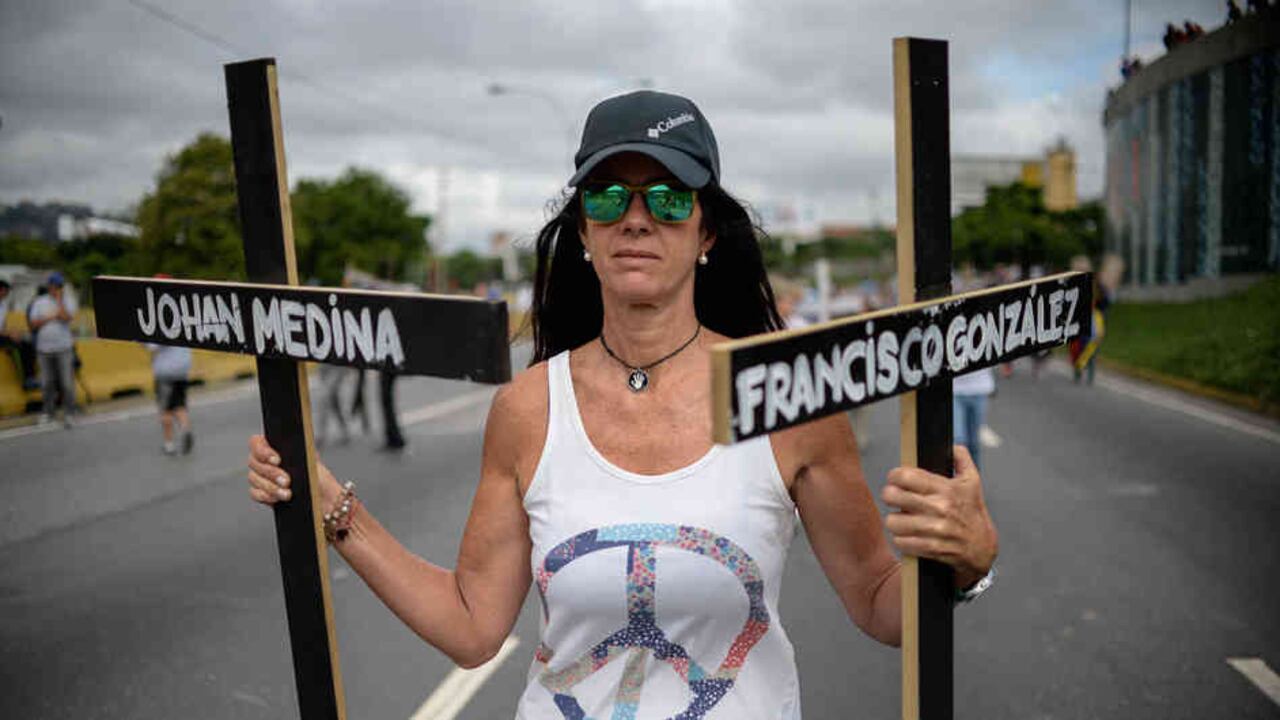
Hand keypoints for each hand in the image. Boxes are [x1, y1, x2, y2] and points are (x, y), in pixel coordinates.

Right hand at [246, 434, 340, 506]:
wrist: (322, 498)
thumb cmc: (317, 476)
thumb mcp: (311, 460)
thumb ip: (298, 451)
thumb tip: (293, 449)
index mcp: (275, 447)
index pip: (256, 443)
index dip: (263, 451)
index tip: (277, 460)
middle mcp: (265, 460)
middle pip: (254, 462)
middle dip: (271, 473)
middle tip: (286, 480)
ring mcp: (261, 476)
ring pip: (254, 478)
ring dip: (271, 487)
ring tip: (287, 493)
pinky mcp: (262, 492)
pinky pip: (255, 493)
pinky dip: (266, 496)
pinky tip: (277, 499)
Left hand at [881, 445, 998, 589]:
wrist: (983, 548)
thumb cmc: (973, 513)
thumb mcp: (972, 483)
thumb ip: (962, 460)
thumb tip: (953, 446)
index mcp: (946, 488)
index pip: (905, 476)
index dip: (894, 476)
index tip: (895, 479)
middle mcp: (940, 508)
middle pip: (893, 496)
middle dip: (889, 496)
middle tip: (894, 498)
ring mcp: (935, 529)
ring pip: (893, 521)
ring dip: (894, 520)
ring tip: (901, 518)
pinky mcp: (932, 548)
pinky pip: (901, 542)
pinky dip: (901, 539)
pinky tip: (908, 535)